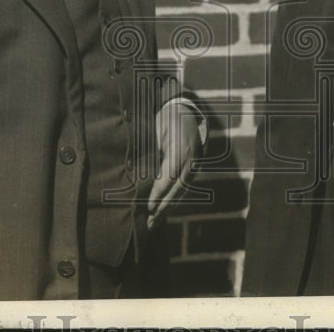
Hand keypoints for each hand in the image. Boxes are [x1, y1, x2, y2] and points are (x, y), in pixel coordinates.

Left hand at [147, 106, 199, 229]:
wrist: (186, 110)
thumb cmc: (165, 119)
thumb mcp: (155, 131)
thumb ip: (150, 152)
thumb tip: (138, 175)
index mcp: (180, 148)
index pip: (169, 176)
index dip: (159, 193)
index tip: (149, 207)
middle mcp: (191, 158)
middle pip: (178, 188)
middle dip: (164, 207)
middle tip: (150, 222)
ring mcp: (195, 163)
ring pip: (183, 190)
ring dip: (170, 207)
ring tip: (156, 222)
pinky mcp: (195, 167)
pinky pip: (186, 187)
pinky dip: (176, 199)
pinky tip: (166, 209)